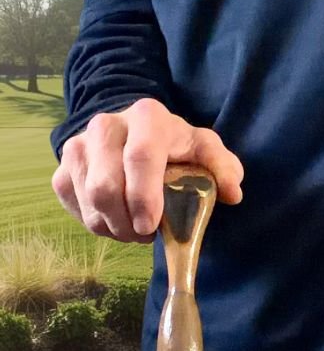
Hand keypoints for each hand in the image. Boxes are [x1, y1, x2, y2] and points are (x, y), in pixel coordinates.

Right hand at [51, 98, 243, 243]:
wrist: (132, 133)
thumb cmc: (175, 146)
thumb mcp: (204, 150)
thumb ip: (223, 167)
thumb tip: (233, 193)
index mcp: (147, 116)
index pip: (141, 156)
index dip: (144, 196)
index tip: (151, 226)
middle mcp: (106, 125)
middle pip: (106, 185)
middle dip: (127, 221)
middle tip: (146, 234)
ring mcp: (78, 146)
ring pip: (89, 200)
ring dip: (114, 226)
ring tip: (135, 227)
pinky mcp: (63, 167)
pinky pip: (74, 207)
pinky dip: (97, 223)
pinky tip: (116, 219)